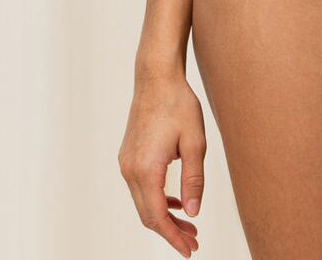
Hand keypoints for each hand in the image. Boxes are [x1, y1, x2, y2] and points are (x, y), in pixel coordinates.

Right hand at [119, 67, 206, 256]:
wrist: (156, 78)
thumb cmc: (178, 105)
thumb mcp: (195, 142)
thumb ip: (194, 180)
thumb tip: (193, 213)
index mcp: (146, 170)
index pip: (157, 217)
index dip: (173, 237)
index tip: (190, 250)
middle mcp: (130, 170)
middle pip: (147, 215)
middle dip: (170, 232)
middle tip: (193, 241)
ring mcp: (126, 163)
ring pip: (143, 203)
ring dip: (163, 216)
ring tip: (188, 224)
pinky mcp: (128, 156)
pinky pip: (140, 188)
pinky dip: (156, 200)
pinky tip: (174, 202)